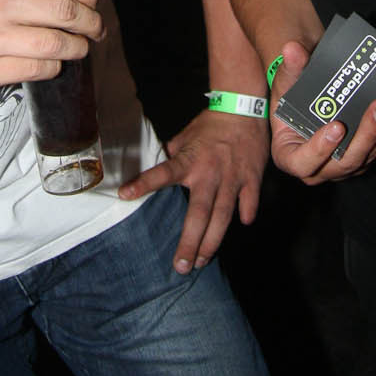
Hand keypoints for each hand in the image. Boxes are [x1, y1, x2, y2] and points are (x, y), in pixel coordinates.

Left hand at [118, 108, 267, 273]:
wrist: (244, 109)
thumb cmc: (211, 124)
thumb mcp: (185, 137)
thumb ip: (174, 156)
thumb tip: (160, 166)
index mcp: (189, 161)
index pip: (162, 173)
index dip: (143, 184)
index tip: (125, 195)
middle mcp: (209, 173)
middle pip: (198, 214)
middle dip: (190, 242)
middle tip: (181, 266)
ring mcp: (231, 178)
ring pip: (222, 217)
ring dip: (212, 242)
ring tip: (202, 261)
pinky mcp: (251, 179)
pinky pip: (248, 204)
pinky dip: (245, 216)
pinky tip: (240, 226)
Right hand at [269, 40, 375, 185]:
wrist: (308, 96)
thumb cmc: (291, 95)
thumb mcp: (286, 81)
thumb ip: (290, 67)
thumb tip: (292, 49)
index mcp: (291, 156)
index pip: (304, 163)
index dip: (320, 150)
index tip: (336, 126)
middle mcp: (318, 168)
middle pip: (344, 163)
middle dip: (365, 134)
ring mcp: (342, 164)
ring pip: (366, 156)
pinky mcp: (361, 156)